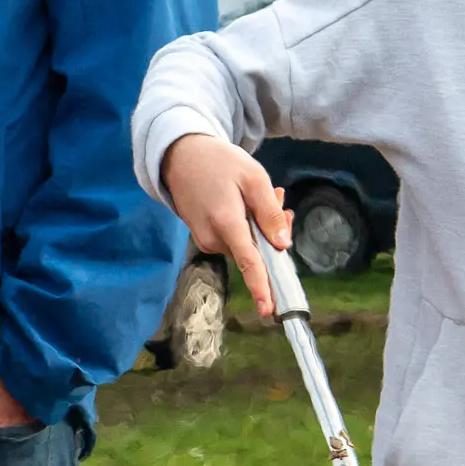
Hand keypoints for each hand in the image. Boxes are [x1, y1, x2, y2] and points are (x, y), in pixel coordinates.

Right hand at [161, 134, 291, 317]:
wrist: (181, 155)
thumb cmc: (219, 162)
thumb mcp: (253, 178)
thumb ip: (269, 212)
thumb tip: (283, 245)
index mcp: (226, 223)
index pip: (248, 262)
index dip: (261, 287)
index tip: (269, 309)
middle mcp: (213, 238)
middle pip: (255, 252)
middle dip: (273, 233)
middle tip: (279, 198)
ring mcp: (206, 240)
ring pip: (246, 245)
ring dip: (260, 227)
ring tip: (260, 194)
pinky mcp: (204, 237)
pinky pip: (235, 240)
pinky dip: (247, 226)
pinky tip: (246, 203)